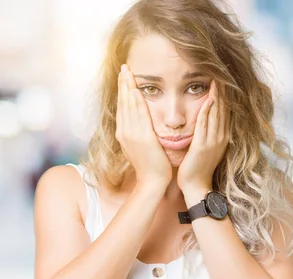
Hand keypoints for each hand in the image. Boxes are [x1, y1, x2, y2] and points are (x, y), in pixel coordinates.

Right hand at [116, 64, 171, 188]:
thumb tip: (143, 124)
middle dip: (123, 83)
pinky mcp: (141, 138)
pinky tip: (135, 91)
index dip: (123, 90)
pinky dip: (135, 102)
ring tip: (127, 72)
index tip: (124, 76)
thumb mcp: (144, 146)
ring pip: (128, 106)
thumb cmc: (153, 166)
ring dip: (127, 87)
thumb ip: (141, 133)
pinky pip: (138, 116)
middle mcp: (125, 132)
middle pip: (122, 102)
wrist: (153, 182)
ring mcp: (131, 135)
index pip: (123, 107)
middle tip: (124, 67)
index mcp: (125, 133)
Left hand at [177, 80, 229, 192]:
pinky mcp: (203, 146)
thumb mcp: (207, 147)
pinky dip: (208, 110)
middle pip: (225, 109)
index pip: (226, 111)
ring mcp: (214, 141)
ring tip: (218, 79)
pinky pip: (206, 124)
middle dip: (224, 90)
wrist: (196, 186)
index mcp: (222, 136)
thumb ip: (208, 133)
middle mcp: (221, 137)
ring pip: (217, 114)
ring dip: (218, 96)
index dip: (226, 95)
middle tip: (223, 72)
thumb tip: (208, 119)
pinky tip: (208, 99)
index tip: (224, 79)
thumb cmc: (198, 167)